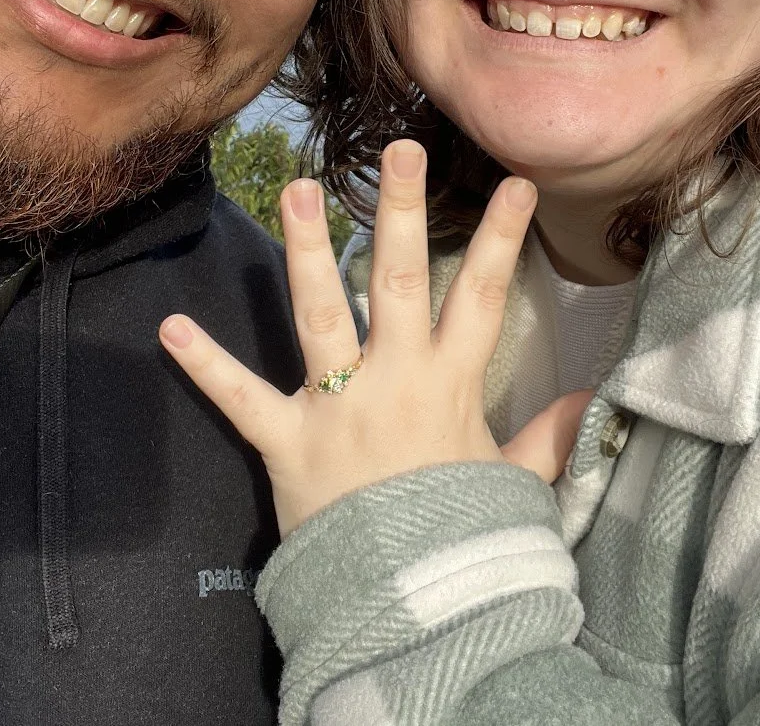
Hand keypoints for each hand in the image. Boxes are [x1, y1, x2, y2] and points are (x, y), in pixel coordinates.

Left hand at [159, 139, 577, 534]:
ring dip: (308, 250)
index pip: (482, 296)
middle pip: (399, 281)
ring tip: (297, 189)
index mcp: (450, 386)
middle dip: (400, 211)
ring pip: (322, 314)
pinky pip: (241, 399)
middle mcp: (395, 381)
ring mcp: (338, 408)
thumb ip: (548, 438)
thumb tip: (589, 402)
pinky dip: (205, 366)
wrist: (410, 609)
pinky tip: (170, 329)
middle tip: (397, 150)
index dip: (502, 238)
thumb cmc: (462, 541)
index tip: (515, 182)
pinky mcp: (288, 443)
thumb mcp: (515, 486)